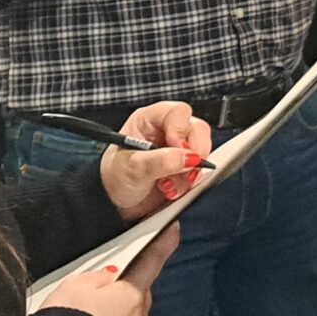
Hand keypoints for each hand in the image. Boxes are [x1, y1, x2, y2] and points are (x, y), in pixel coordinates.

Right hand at [37, 224, 180, 315]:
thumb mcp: (77, 284)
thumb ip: (100, 275)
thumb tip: (111, 276)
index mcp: (133, 293)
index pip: (152, 261)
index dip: (163, 243)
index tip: (173, 228)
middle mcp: (140, 315)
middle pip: (139, 289)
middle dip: (127, 282)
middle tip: (103, 281)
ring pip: (131, 311)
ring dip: (118, 305)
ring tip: (90, 307)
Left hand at [98, 100, 214, 219]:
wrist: (115, 203)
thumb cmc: (114, 178)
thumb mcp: (133, 169)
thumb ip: (160, 161)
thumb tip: (188, 157)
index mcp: (149, 120)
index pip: (178, 113)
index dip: (181, 130)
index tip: (178, 149)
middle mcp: (166, 131)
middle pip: (197, 130)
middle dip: (191, 154)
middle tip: (181, 170)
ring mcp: (178, 149)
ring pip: (202, 151)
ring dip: (189, 172)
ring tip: (167, 184)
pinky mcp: (185, 166)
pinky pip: (200, 170)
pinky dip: (189, 182)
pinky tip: (171, 189)